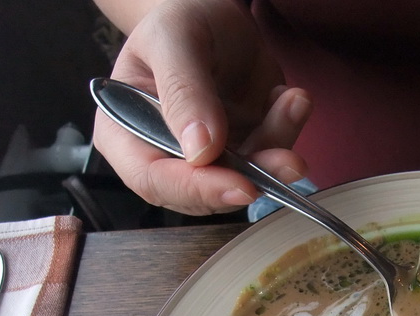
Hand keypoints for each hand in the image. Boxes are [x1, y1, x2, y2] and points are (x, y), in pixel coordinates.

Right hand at [92, 0, 311, 214]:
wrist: (214, 14)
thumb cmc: (180, 21)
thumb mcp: (174, 40)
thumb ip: (184, 91)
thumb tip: (200, 149)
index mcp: (125, 132)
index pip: (153, 179)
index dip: (197, 189)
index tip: (240, 186)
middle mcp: (163, 154)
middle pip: (203, 192)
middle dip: (250, 178)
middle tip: (289, 161)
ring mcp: (206, 157)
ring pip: (243, 180)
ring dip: (276, 153)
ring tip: (294, 104)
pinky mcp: (241, 151)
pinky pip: (267, 156)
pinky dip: (286, 131)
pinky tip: (292, 99)